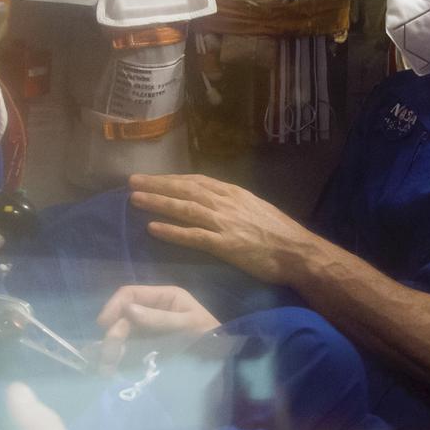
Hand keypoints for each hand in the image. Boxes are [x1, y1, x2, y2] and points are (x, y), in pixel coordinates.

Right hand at [95, 284, 219, 370]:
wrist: (224, 359)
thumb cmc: (210, 335)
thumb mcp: (189, 324)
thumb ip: (160, 318)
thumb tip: (128, 311)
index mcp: (164, 297)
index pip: (131, 294)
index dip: (114, 306)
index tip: (104, 325)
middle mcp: (153, 311)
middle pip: (123, 317)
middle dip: (113, 335)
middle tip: (108, 356)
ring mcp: (150, 330)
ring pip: (122, 335)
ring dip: (112, 350)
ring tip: (106, 368)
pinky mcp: (149, 348)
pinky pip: (128, 350)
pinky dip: (118, 358)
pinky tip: (110, 370)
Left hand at [129, 173, 320, 283]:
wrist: (297, 251)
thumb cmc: (279, 232)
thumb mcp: (255, 207)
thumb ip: (233, 203)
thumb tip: (213, 199)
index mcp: (233, 193)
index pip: (196, 181)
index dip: (171, 179)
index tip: (152, 178)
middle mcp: (225, 203)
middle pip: (185, 190)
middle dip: (157, 185)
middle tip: (132, 182)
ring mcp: (224, 223)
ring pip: (184, 208)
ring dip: (158, 202)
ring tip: (134, 200)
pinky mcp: (225, 245)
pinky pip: (193, 236)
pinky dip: (172, 231)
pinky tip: (153, 228)